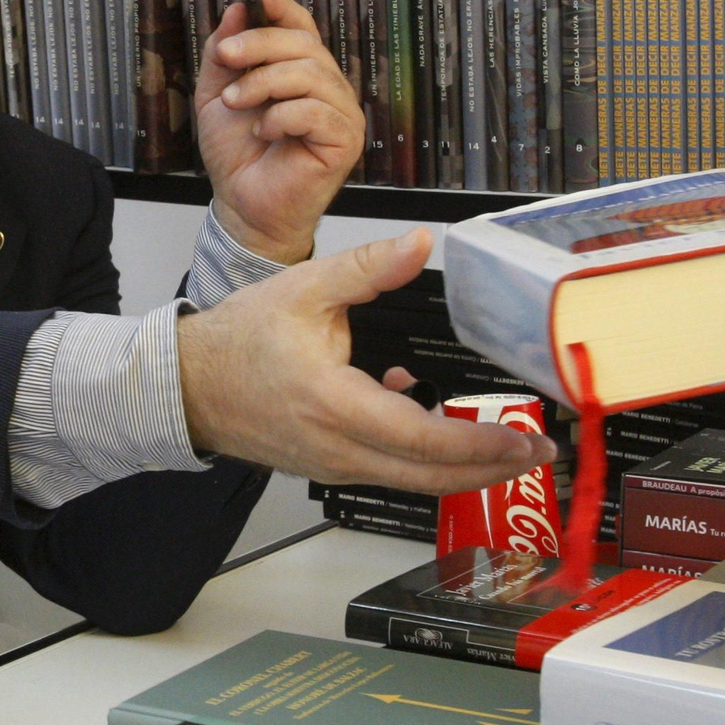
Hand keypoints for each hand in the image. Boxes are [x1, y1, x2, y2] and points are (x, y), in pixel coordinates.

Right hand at [177, 229, 555, 490]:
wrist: (189, 387)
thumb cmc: (240, 342)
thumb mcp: (305, 290)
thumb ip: (368, 268)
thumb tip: (420, 243)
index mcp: (334, 405)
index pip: (421, 439)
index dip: (478, 444)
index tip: (521, 438)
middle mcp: (338, 448)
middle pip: (429, 476)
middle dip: (490, 468)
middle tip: (536, 451)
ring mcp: (334, 466)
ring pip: (413, 480)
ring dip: (464, 468)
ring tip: (507, 447)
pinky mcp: (330, 468)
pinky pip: (390, 472)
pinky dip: (425, 459)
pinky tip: (435, 421)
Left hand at [195, 0, 363, 265]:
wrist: (242, 205)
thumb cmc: (237, 155)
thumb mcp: (217, 94)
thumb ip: (225, 54)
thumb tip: (238, 9)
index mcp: (302, 72)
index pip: (302, 25)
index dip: (280, 6)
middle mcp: (328, 87)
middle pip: (304, 43)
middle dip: (258, 44)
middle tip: (226, 58)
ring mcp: (342, 113)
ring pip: (310, 73)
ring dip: (263, 83)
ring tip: (237, 104)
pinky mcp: (345, 140)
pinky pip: (315, 110)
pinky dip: (281, 116)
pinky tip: (264, 132)